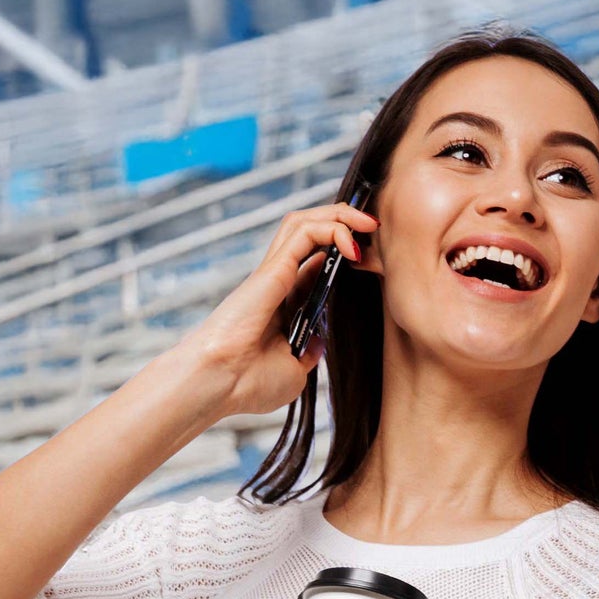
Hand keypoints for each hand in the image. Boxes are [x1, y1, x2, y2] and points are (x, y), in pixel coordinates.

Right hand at [186, 200, 376, 417]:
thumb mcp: (293, 373)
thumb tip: (318, 341)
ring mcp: (274, 272)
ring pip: (306, 222)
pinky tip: (352, 244)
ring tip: (369, 223)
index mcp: (284, 304)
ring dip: (341, 215)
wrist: (223, 383)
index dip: (344, 251)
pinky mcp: (272, 268)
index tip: (374, 258)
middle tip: (376, 228)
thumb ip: (308, 354)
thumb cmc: (249, 383)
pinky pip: (305, 233)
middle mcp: (279, 282)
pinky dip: (332, 229)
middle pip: (312, 232)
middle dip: (347, 221)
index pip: (316, 262)